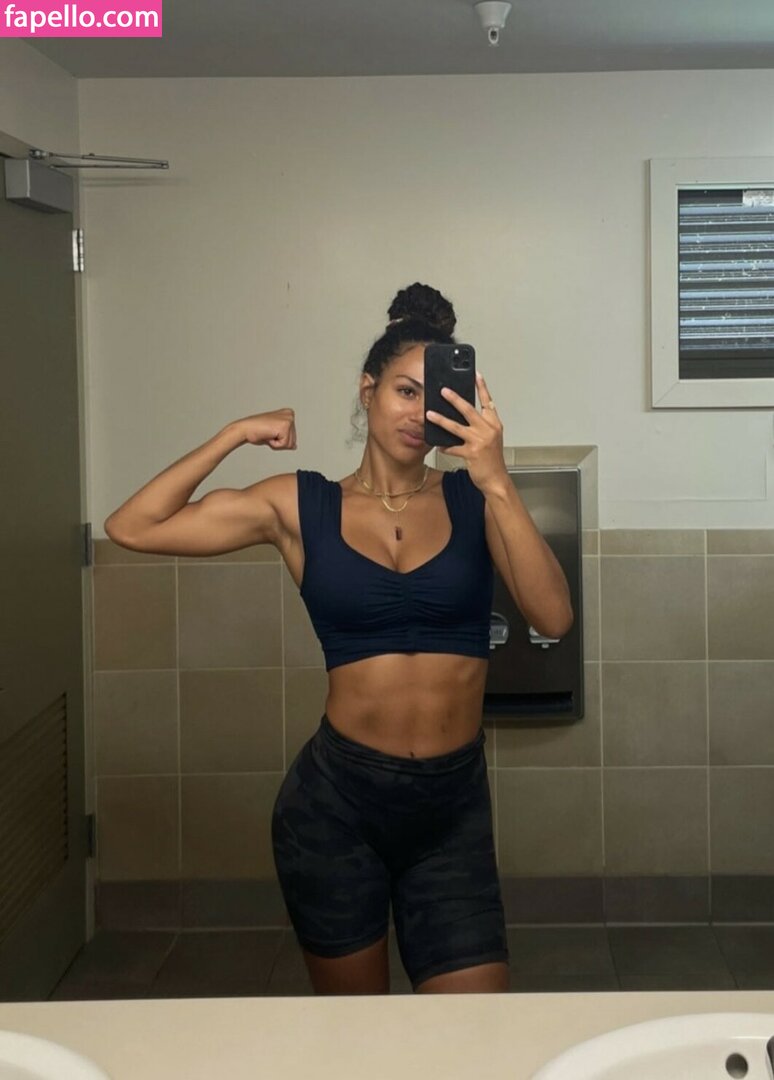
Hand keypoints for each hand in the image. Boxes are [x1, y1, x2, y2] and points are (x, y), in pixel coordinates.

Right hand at [234, 409, 296, 449]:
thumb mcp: (275, 435)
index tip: (270, 432)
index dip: (280, 440)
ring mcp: (288, 420)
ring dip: (277, 443)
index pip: (293, 438)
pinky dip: (275, 444)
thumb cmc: (256, 431)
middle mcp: (290, 415)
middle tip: (268, 434)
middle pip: (293, 441)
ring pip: (290, 444)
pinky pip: (284, 445)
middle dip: (279, 442)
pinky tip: (268, 435)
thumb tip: (295, 446)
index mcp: (289, 414)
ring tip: (268, 434)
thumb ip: (286, 438)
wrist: (245, 429)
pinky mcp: (284, 426)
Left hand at [425, 372, 506, 492]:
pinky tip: (437, 445)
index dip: (482, 387)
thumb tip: (462, 416)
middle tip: (443, 391)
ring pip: (456, 426)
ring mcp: (480, 441)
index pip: (488, 401)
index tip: (475, 375)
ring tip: (430, 414)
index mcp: (494, 424)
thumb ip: (481, 426)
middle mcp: (488, 429)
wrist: (496, 479)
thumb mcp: (491, 439)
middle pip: (469, 409)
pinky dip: (444, 446)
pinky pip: (452, 447)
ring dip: (441, 420)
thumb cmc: (492, 460)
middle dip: (454, 399)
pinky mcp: (471, 453)